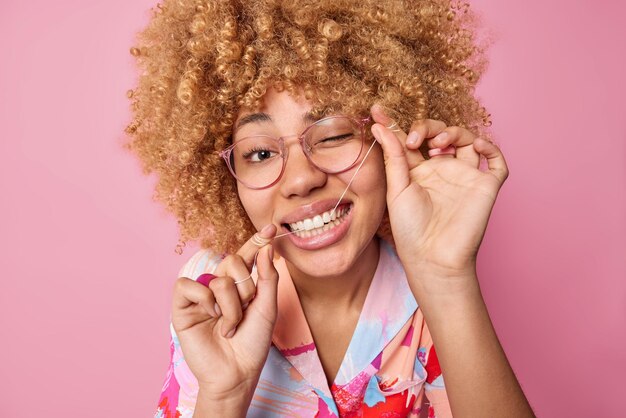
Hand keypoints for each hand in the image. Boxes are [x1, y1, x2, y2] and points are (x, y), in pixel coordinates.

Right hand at [171, 224, 278, 398]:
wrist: (236, 372)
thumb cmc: (252, 343)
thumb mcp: (267, 308)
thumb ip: (267, 277)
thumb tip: (266, 247)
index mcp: (240, 285)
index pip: (246, 256)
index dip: (256, 241)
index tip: (271, 227)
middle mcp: (219, 286)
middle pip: (233, 262)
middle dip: (246, 288)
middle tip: (245, 311)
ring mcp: (201, 295)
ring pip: (217, 278)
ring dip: (230, 305)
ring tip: (229, 326)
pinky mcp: (182, 306)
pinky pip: (188, 285)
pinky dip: (204, 301)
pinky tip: (211, 317)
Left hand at [370, 105, 508, 285]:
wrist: (433, 257)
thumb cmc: (410, 230)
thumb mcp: (396, 188)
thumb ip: (393, 155)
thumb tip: (379, 126)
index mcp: (418, 171)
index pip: (409, 139)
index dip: (396, 124)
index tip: (377, 110)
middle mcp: (442, 170)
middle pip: (439, 133)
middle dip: (427, 126)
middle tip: (415, 138)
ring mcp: (464, 176)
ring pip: (467, 140)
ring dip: (454, 131)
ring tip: (438, 143)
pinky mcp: (485, 186)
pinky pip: (497, 161)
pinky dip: (490, 147)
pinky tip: (474, 146)